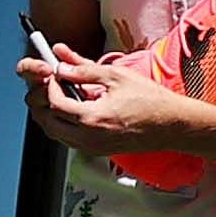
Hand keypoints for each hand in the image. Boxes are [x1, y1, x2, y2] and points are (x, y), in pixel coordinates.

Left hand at [17, 39, 187, 157]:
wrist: (172, 125)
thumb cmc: (151, 100)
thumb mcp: (117, 77)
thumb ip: (85, 71)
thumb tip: (62, 65)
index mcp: (91, 118)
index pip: (54, 103)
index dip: (49, 87)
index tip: (53, 76)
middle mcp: (87, 137)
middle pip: (48, 122)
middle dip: (44, 102)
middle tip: (50, 86)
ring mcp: (91, 147)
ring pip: (55, 133)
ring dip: (51, 115)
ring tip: (60, 95)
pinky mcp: (96, 151)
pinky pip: (68, 139)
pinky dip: (63, 125)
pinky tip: (72, 110)